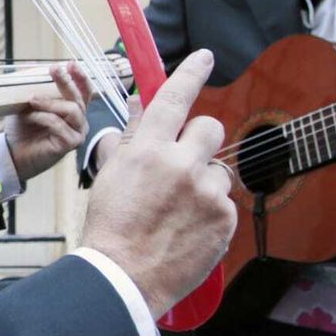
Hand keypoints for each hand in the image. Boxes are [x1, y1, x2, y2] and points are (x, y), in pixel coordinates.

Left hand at [5, 62, 94, 182]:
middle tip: (54, 69)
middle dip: (66, 81)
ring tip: (32, 99)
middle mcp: (80, 121)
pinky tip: (30, 116)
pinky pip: (60, 125)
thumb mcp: (28, 103)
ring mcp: (78, 133)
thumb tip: (36, 69)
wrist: (14, 153)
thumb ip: (36, 87)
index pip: (84, 91)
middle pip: (79, 97)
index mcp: (74, 110)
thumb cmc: (23, 128)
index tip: (71, 63)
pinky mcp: (71, 144)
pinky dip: (43, 117)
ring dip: (50, 102)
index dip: (80, 77)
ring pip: (72, 110)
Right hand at [80, 50, 236, 316]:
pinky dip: (210, 214)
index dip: (191, 73)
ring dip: (204, 184)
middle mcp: (181, 164)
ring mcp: (206, 192)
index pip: (174, 98)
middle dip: (199, 141)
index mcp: (148, 150)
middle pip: (210, 128)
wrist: (123, 278)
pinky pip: (224, 204)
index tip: (204, 57)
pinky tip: (188, 230)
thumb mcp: (111, 176)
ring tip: (180, 211)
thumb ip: (130, 138)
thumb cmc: (110, 228)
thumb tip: (141, 106)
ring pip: (219, 171)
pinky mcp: (225, 219)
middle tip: (185, 162)